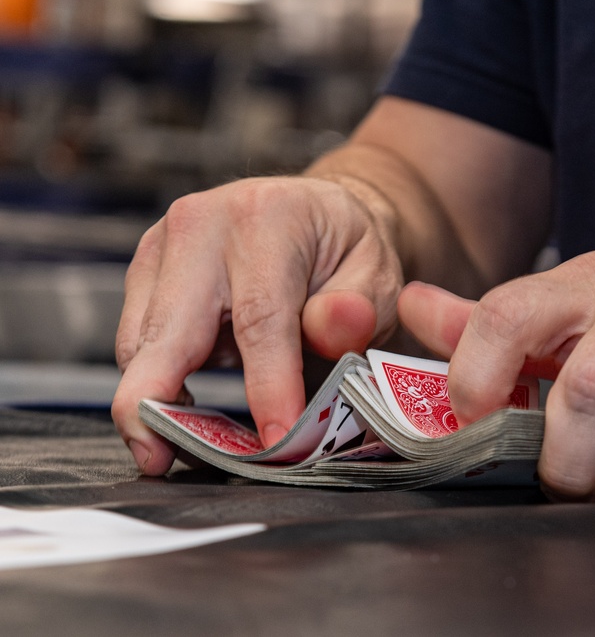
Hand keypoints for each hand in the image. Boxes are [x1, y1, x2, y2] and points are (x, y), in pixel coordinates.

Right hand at [113, 175, 403, 474]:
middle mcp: (202, 224)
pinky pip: (138, 342)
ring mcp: (162, 246)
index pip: (261, 318)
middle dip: (157, 402)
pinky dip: (156, 383)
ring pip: (141, 343)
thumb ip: (358, 307)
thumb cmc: (347, 251)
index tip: (274, 441)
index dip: (266, 386)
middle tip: (159, 460)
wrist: (318, 214)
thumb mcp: (376, 275)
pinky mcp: (145, 271)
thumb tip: (335, 329)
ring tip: (194, 446)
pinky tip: (186, 413)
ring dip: (157, 401)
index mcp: (267, 219)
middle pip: (169, 328)